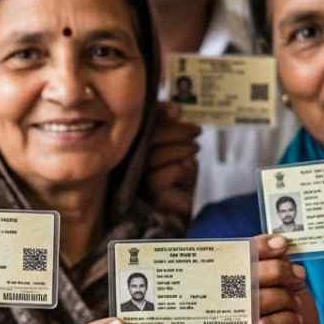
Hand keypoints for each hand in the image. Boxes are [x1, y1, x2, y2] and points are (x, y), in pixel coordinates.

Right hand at [142, 102, 200, 222]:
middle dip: (176, 131)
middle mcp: (128, 166)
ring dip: (181, 149)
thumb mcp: (177, 151)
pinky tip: (186, 170)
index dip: (157, 114)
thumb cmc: (177, 182)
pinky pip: (166, 174)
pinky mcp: (150, 198)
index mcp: (132, 151)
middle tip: (195, 131)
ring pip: (156, 155)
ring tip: (194, 149)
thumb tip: (175, 108)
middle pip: (147, 138)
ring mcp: (136, 182)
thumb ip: (173, 130)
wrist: (180, 214)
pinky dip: (180, 169)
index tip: (176, 111)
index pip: (140, 127)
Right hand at [221, 235, 316, 323]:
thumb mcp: (289, 286)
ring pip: (257, 300)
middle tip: (297, 276)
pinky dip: (288, 319)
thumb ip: (281, 266)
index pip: (236, 259)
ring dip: (286, 299)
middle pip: (244, 277)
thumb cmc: (291, 321)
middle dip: (277, 271)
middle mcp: (224, 308)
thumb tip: (280, 244)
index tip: (282, 243)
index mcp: (230, 287)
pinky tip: (294, 322)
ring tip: (296, 306)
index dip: (258, 247)